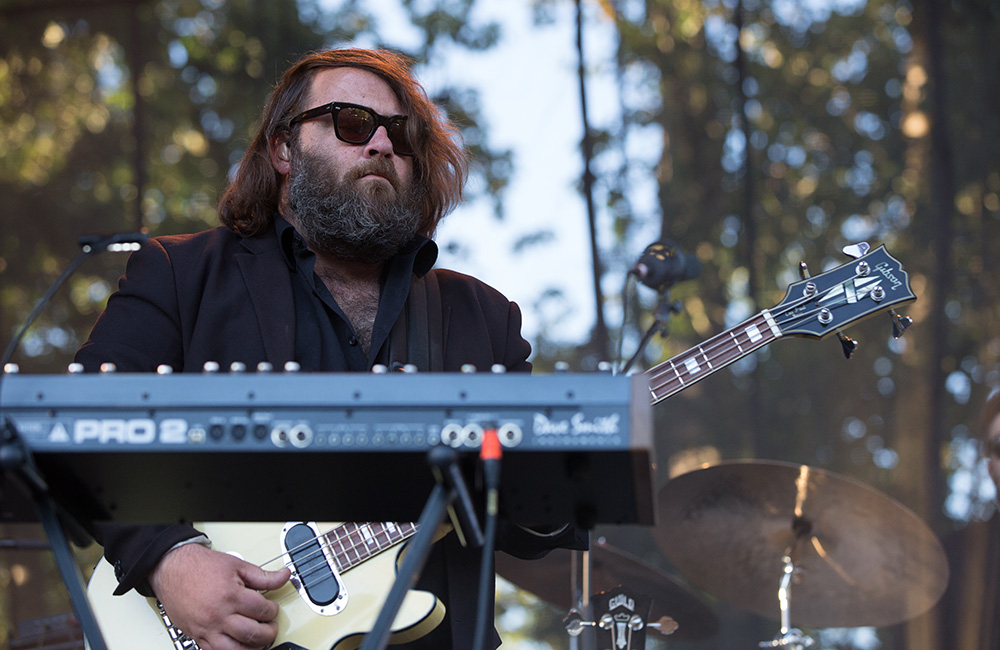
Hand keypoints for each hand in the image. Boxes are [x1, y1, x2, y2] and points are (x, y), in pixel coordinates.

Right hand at [148, 542, 290, 649]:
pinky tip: (238, 646)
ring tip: (259, 641)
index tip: (272, 609)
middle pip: (252, 634)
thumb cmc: (201, 566)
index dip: (273, 611)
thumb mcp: (237, 565)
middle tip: (270, 627)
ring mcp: (207, 629)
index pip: (262, 611)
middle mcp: (218, 615)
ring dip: (252, 648)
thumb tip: (283, 576)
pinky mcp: (197, 636)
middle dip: (268, 633)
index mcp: (231, 595)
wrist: (172, 569)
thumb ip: (263, 575)